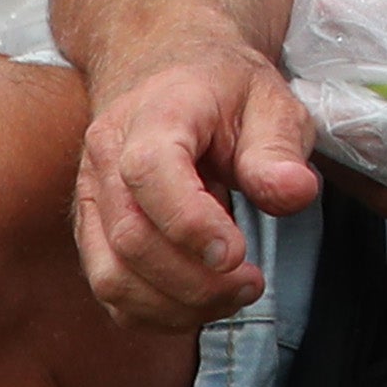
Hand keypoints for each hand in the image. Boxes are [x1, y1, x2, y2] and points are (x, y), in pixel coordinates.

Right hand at [71, 36, 315, 330]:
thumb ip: (278, 148)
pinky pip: (110, 289)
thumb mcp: (270, 99)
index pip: (150, 172)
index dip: (189, 222)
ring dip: (174, 305)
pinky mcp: (93, 233)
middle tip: (251, 284)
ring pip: (111, 275)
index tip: (235, 254)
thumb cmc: (224, 89)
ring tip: (233, 296)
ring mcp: (92, 200)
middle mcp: (105, 160)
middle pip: (130, 236)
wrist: (170, 74)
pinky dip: (153, 312)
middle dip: (193, 278)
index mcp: (152, 115)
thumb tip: (294, 193)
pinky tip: (200, 305)